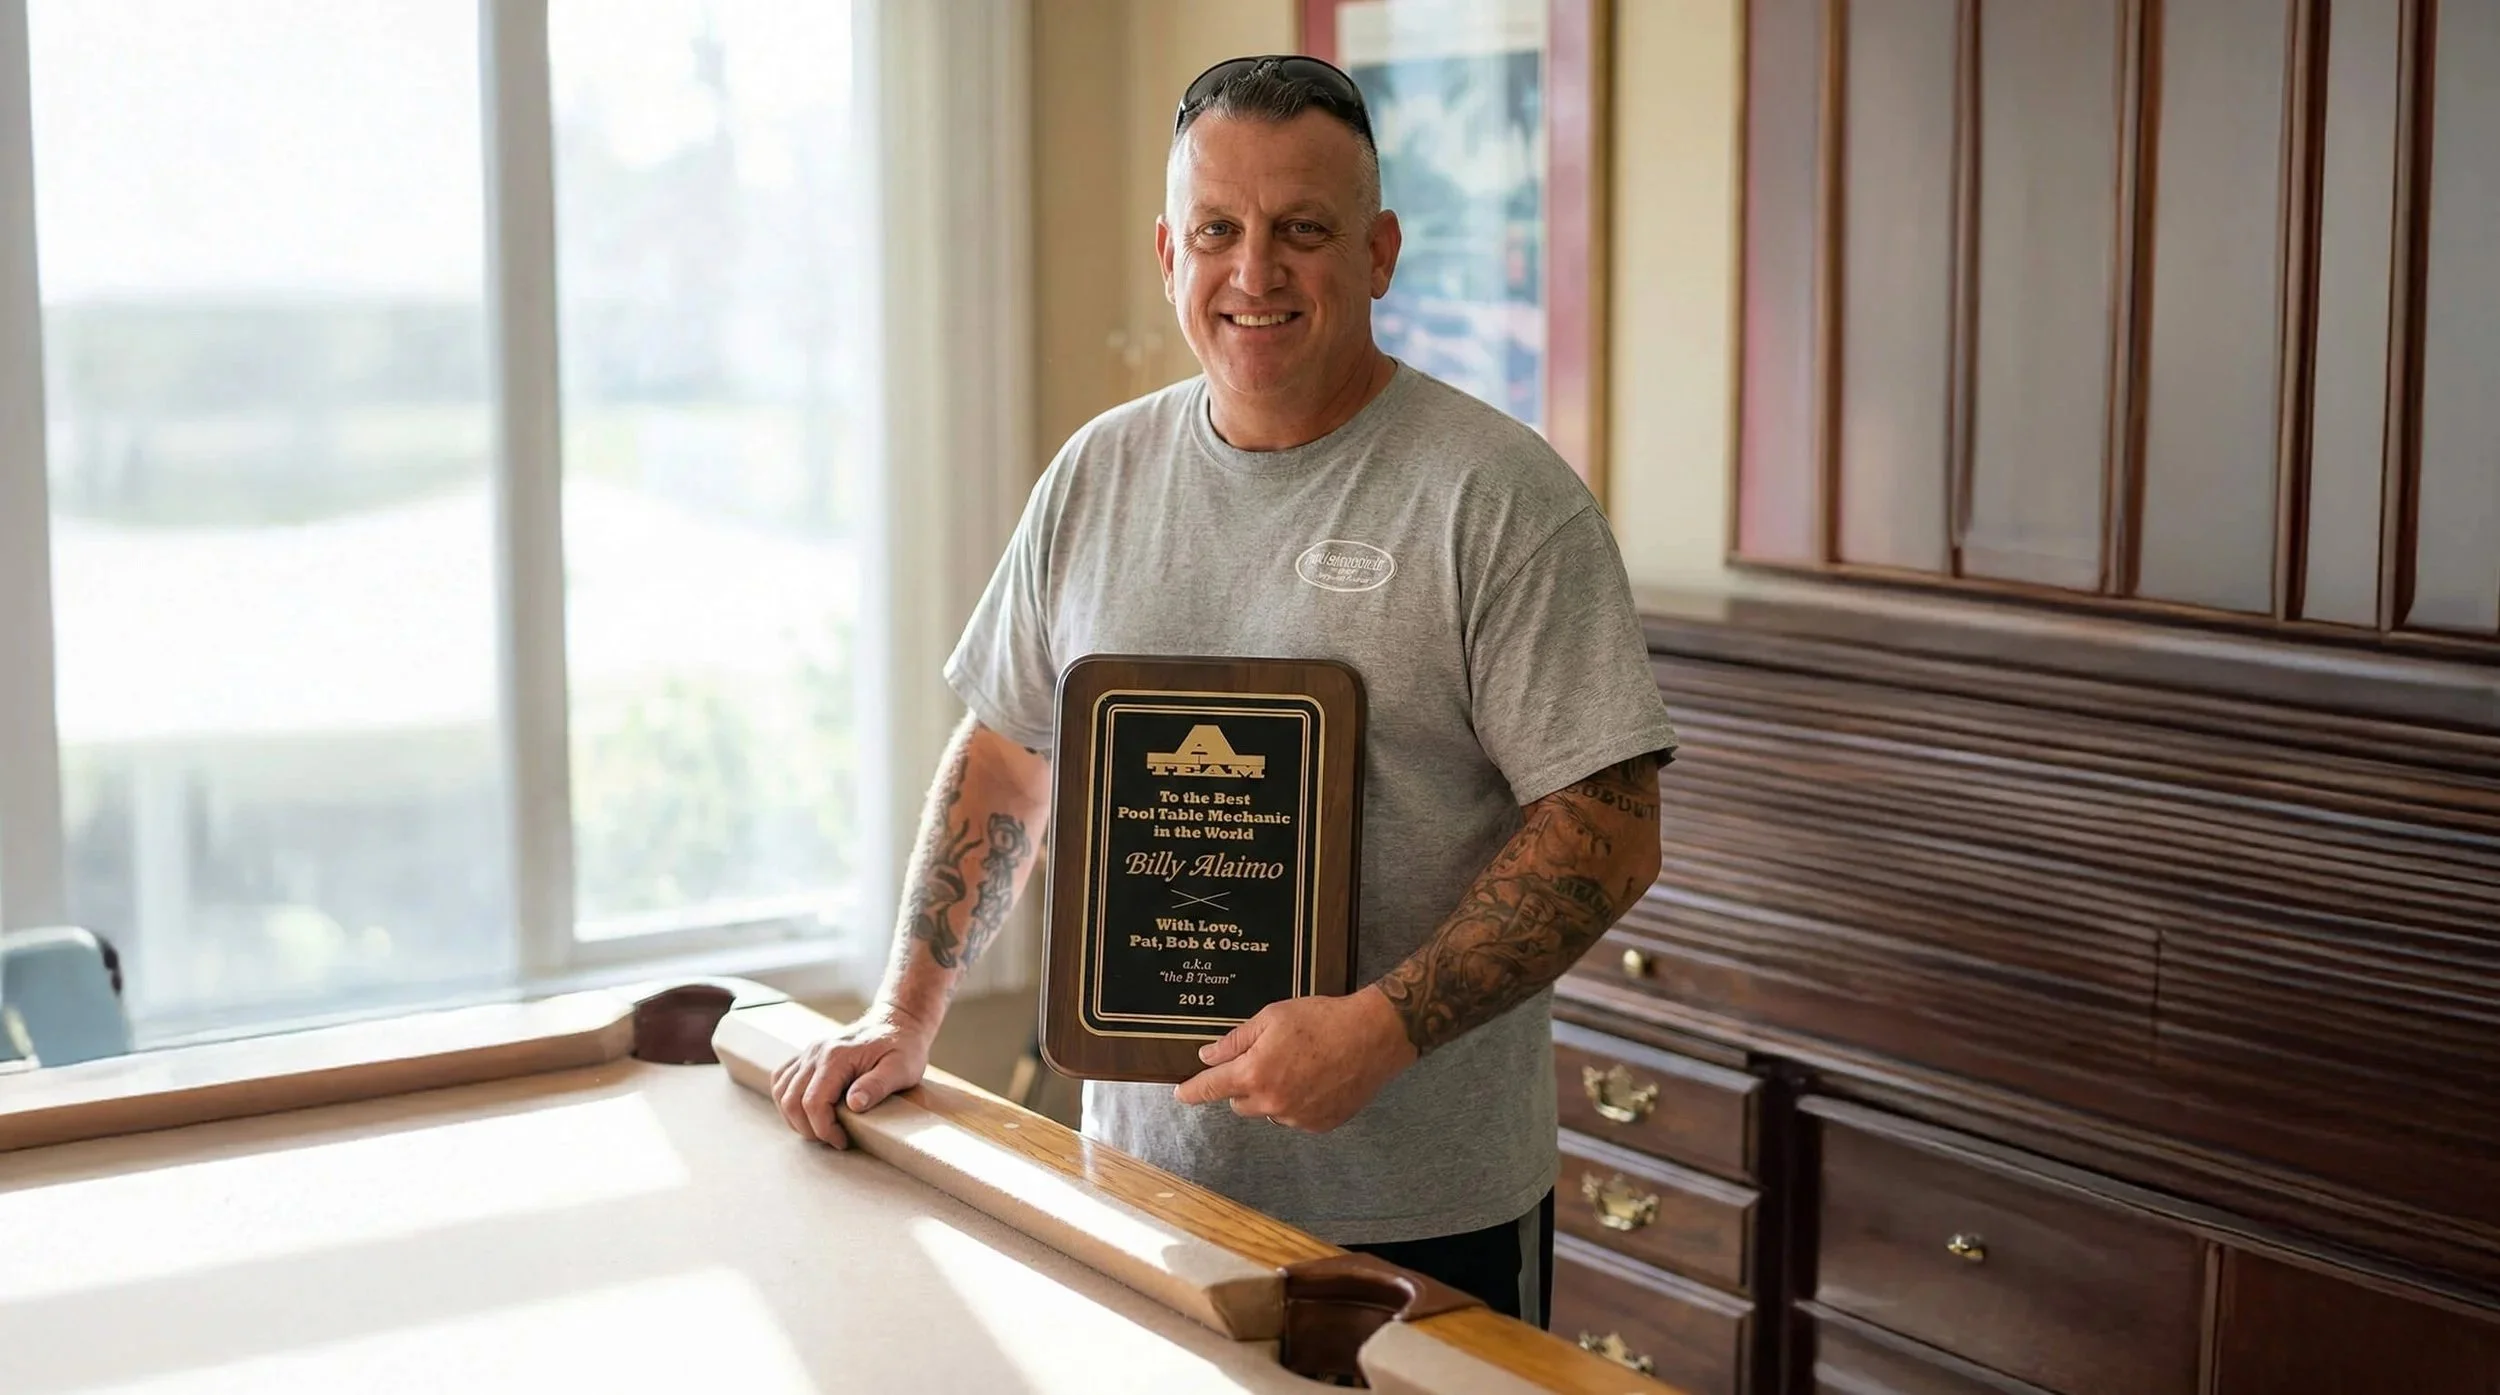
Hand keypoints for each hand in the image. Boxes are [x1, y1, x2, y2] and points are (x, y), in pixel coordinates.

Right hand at [769, 1002, 937, 1148]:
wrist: (896, 1021)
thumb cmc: (903, 1047)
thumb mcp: (901, 1068)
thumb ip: (877, 1086)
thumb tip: (853, 1105)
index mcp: (837, 1056)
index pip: (813, 1102)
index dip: (823, 1129)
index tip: (842, 1141)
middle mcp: (816, 1053)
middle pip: (791, 1101)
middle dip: (808, 1129)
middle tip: (833, 1139)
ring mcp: (809, 1053)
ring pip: (781, 1092)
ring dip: (795, 1118)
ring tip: (821, 1129)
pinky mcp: (807, 1056)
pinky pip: (782, 1079)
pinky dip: (787, 1100)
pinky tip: (806, 1112)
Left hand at [1172, 986, 1417, 1131]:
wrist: (1372, 1036)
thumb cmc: (1321, 1019)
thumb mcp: (1272, 1017)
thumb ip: (1236, 1040)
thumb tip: (1207, 1057)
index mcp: (1254, 1074)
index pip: (1211, 1089)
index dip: (1192, 1091)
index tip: (1181, 1094)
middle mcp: (1272, 1103)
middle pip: (1239, 1103)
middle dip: (1243, 1085)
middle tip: (1264, 1060)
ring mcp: (1297, 1118)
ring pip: (1269, 1111)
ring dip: (1272, 1095)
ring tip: (1298, 1067)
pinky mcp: (1320, 1125)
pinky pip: (1296, 1117)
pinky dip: (1298, 1103)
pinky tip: (1316, 1080)